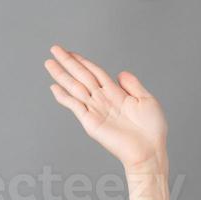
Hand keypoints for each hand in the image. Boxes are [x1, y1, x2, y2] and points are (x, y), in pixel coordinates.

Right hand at [44, 44, 168, 171]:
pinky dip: (64, 97)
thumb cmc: (151, 130)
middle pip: (81, 76)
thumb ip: (133, 85)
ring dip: (61, 75)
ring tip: (49, 63)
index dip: (83, 61)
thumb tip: (120, 73)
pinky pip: (75, 106)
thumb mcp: (146, 99)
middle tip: (54, 49)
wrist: (149, 150)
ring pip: (75, 87)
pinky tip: (54, 88)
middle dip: (67, 62)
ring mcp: (95, 110)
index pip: (95, 72)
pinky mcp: (91, 123)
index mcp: (115, 93)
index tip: (70, 52)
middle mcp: (102, 100)